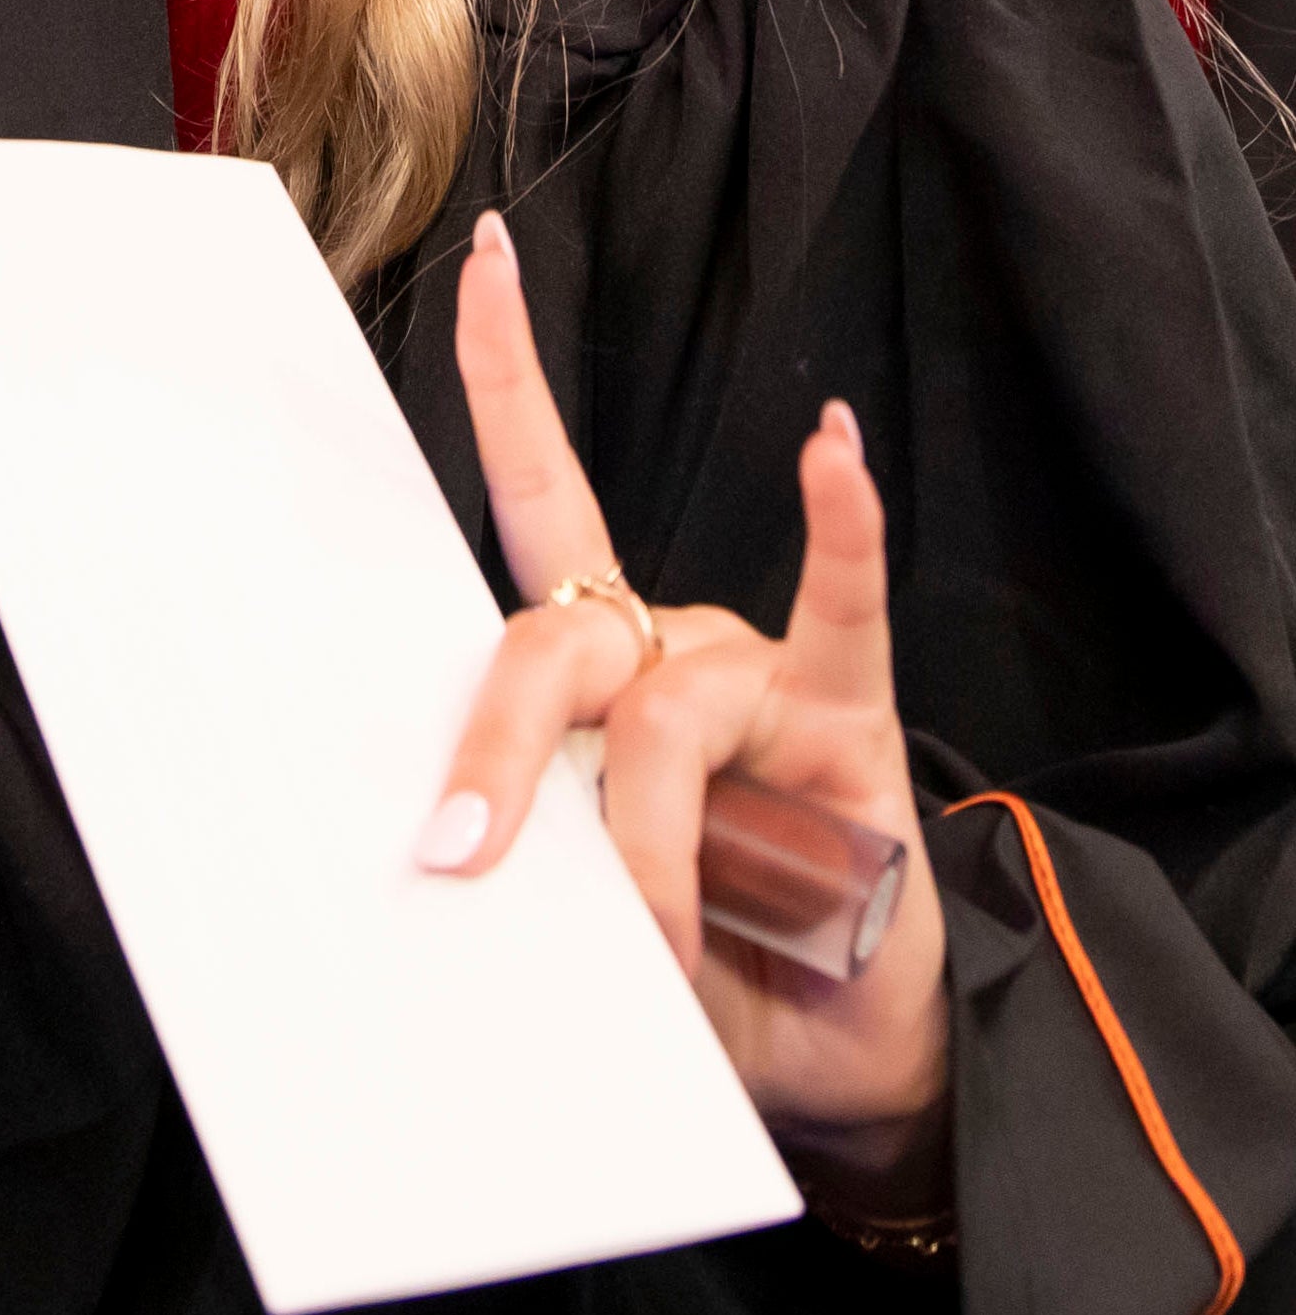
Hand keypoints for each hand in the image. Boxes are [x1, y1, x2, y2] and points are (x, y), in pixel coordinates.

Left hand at [421, 210, 948, 1158]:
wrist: (844, 1055)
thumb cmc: (709, 966)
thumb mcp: (602, 927)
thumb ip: (553, 882)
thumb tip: (474, 883)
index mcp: (602, 672)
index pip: (539, 496)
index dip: (505, 381)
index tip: (481, 259)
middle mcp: (676, 642)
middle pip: (558, 643)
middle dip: (499, 749)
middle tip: (461, 858)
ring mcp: (763, 674)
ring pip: (663, 715)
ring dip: (653, 845)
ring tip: (669, 950)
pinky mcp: (852, 718)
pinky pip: (842, 607)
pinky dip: (836, 530)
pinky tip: (829, 455)